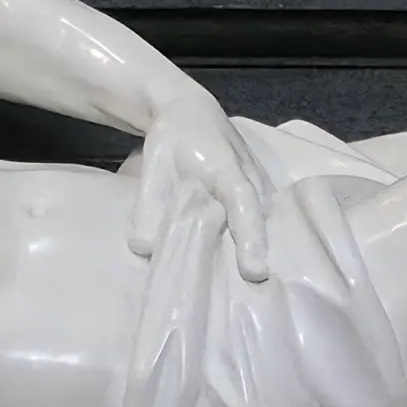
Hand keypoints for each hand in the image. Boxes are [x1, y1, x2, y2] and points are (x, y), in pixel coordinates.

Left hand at [126, 96, 273, 280]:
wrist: (189, 110)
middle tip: (255, 297)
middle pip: (260, 223)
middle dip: (258, 256)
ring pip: (263, 223)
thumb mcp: (153, 167)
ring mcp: (262, 186)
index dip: (251, 239)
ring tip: (253, 293)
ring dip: (258, 252)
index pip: (244, 207)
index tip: (255, 272)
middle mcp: (254, 180)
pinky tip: (244, 269)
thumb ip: (147, 208)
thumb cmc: (171, 137)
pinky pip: (258, 221)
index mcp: (229, 171)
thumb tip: (143, 250)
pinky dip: (253, 242)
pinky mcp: (259, 194)